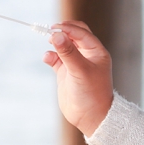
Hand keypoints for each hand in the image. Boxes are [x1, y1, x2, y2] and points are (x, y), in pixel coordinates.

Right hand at [44, 20, 113, 137]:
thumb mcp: (80, 71)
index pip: (82, 33)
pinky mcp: (65, 73)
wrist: (90, 117)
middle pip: (73, 36)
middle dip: (62, 32)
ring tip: (49, 41)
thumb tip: (57, 35)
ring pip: (64, 46)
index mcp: (96, 52)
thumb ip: (68, 53)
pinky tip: (47, 57)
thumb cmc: (92, 93)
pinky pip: (56, 59)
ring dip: (56, 42)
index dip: (69, 28)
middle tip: (50, 30)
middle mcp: (86, 55)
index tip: (55, 27)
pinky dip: (50, 56)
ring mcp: (75, 63)